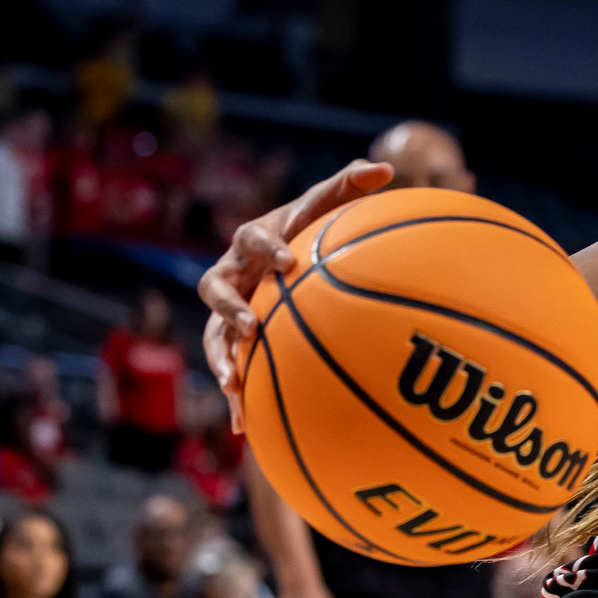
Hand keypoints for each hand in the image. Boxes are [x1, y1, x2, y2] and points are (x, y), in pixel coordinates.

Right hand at [200, 158, 394, 430]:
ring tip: (233, 382)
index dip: (266, 247)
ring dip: (220, 356)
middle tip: (249, 325)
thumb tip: (385, 167)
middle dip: (230, 307)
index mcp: (254, 240)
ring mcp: (226, 310)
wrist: (280, 260)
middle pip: (215, 287)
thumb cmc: (307, 230)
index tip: (288, 261)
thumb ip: (349, 186)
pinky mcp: (231, 343)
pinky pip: (228, 370)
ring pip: (212, 334)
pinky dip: (235, 398)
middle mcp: (232, 273)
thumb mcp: (327, 207)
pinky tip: (245, 429)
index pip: (254, 237)